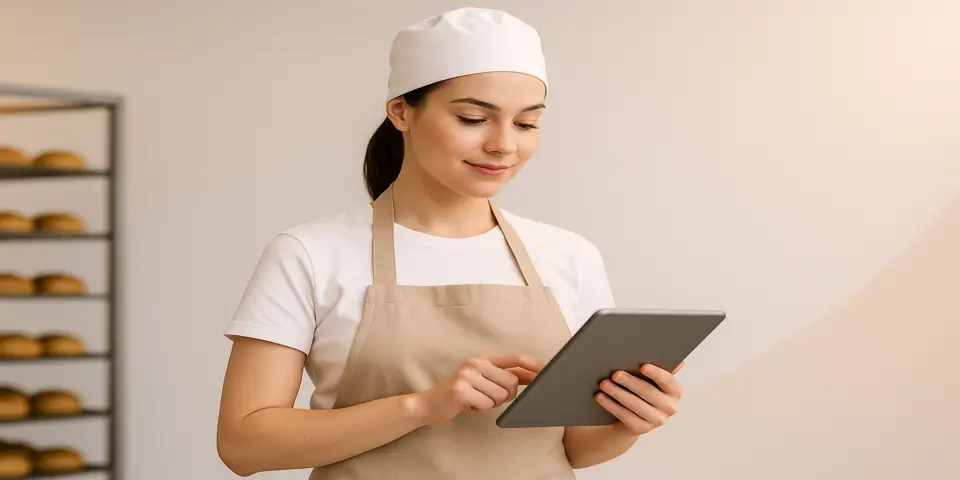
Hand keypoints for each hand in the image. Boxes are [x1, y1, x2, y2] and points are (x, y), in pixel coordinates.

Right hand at [411, 353, 543, 425]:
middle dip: (507, 395)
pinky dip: (481, 408)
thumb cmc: (461, 393)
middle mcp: (476, 363)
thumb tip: (534, 377)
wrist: (430, 404)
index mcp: (483, 358)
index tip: (547, 372)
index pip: (515, 358)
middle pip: (512, 381)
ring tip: (477, 399)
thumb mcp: (483, 380)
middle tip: (490, 396)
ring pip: (501, 395)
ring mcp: (467, 375)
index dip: (533, 365)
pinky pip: (487, 404)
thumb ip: (505, 377)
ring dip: (492, 403)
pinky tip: (469, 404)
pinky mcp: (461, 390)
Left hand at [595, 362, 685, 435]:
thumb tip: (666, 355)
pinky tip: (601, 397)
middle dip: (630, 382)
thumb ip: (657, 365)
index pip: (667, 380)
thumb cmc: (642, 388)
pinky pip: (625, 416)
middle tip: (615, 374)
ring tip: (604, 384)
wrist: (633, 414)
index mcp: (674, 390)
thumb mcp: (650, 378)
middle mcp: (670, 407)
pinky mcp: (642, 429)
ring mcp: (657, 420)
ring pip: (635, 405)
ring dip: (617, 393)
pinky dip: (611, 405)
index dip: (656, 373)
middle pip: (648, 392)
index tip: (642, 366)